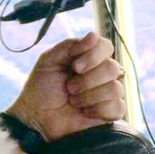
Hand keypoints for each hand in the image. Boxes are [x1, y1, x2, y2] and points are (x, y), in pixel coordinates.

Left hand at [4, 32, 125, 141]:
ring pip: (116, 88)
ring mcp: (106, 94)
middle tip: (69, 88)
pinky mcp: (109, 113)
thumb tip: (93, 36)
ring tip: (73, 101)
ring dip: (89, 95)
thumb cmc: (41, 89)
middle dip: (87, 80)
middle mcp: (100, 74)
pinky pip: (118, 107)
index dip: (93, 55)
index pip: (106, 46)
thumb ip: (69, 45)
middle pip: (112, 68)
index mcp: (87, 59)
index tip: (74, 66)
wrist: (36, 118)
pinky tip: (84, 112)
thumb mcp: (49, 61)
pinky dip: (98, 109)